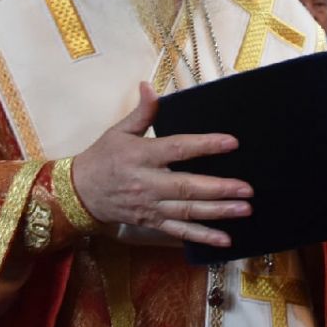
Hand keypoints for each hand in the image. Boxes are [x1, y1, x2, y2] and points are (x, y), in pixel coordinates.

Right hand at [73, 82, 252, 246]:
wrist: (79, 193)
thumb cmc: (102, 158)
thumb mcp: (118, 131)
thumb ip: (142, 112)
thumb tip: (149, 86)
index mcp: (142, 156)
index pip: (178, 149)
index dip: (204, 145)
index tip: (231, 142)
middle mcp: (148, 183)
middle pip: (187, 187)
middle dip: (219, 189)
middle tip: (247, 189)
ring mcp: (150, 206)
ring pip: (188, 211)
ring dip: (218, 213)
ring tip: (244, 210)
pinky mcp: (151, 222)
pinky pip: (180, 232)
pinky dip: (203, 237)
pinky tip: (225, 240)